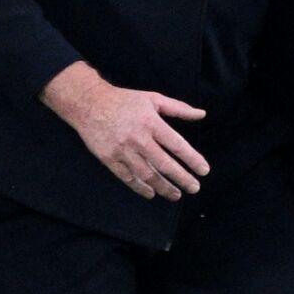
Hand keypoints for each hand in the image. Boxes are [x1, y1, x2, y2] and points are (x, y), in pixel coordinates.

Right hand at [41, 62, 209, 200]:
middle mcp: (138, 138)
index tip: (204, 171)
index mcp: (152, 123)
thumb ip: (179, 108)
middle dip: (181, 178)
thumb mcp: (154, 98)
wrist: (89, 104)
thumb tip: (202, 114)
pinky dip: (140, 188)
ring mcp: (122, 150)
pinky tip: (151, 193)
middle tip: (195, 188)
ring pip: (146, 175)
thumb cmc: (125, 100)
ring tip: (176, 195)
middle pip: (164, 164)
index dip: (192, 159)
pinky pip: (127, 178)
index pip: (177, 145)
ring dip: (163, 187)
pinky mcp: (109, 159)